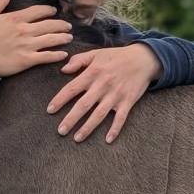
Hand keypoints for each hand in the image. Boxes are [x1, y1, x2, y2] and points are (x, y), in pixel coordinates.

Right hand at [0, 0, 72, 77]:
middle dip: (60, 25)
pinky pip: (46, 57)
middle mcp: (24, 31)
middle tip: (68, 26)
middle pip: (48, 25)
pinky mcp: (26, 60)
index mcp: (15, 19)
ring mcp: (27, 46)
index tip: (54, 11)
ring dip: (62, 38)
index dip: (48, 10)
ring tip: (69, 37)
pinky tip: (63, 54)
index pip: (37, 11)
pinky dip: (56, 55)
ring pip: (50, 40)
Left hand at [46, 43, 162, 142]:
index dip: (60, 100)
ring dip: (88, 127)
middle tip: (60, 131)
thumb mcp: (96, 53)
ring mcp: (115, 95)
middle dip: (71, 119)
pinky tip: (108, 139)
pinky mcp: (127, 101)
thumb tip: (63, 70)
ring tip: (77, 138)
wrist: (143, 58)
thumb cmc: (117, 56)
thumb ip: (78, 60)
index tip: (50, 110)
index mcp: (92, 73)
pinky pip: (121, 118)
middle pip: (83, 105)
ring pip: (99, 114)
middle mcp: (102, 86)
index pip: (72, 88)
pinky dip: (115, 129)